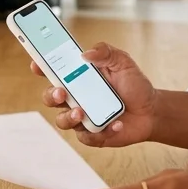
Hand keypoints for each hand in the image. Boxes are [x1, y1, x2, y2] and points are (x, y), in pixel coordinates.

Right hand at [33, 41, 156, 147]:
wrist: (151, 110)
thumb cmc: (133, 84)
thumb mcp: (123, 62)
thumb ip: (106, 52)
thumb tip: (86, 53)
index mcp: (79, 77)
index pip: (54, 71)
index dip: (41, 67)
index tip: (36, 64)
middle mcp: (76, 97)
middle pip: (50, 98)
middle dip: (51, 95)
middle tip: (60, 92)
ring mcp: (82, 117)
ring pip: (62, 121)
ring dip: (69, 117)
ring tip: (82, 112)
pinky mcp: (92, 135)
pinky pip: (88, 136)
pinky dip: (102, 131)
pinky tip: (116, 124)